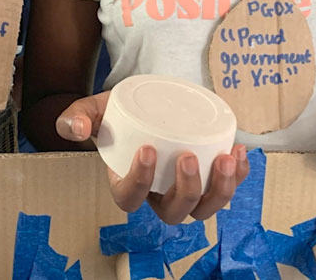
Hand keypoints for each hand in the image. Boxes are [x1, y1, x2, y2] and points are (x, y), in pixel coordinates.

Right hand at [56, 92, 249, 223]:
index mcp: (125, 182)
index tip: (147, 150)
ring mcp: (182, 187)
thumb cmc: (114, 112)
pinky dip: (240, 174)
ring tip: (227, 158)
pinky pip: (226, 186)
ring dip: (220, 190)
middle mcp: (156, 192)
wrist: (138, 102)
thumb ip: (76, 117)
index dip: (139, 182)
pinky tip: (240, 150)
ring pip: (204, 209)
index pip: (129, 198)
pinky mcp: (205, 174)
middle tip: (190, 158)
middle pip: (173, 212)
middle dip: (186, 192)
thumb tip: (75, 128)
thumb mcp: (92, 110)